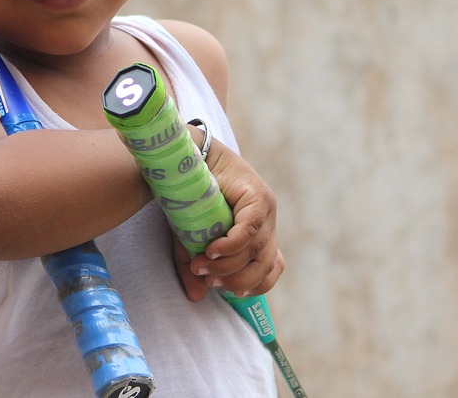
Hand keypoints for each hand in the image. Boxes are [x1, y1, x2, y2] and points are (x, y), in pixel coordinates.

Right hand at [174, 138, 283, 299]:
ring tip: (200, 265)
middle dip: (237, 280)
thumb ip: (195, 268)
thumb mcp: (191, 240)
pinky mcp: (258, 197)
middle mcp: (268, 222)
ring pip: (256, 249)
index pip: (271, 268)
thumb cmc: (190, 200)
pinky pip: (249, 230)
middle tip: (209, 281)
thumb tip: (197, 296)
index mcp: (261, 233)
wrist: (186, 160)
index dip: (255, 284)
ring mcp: (266, 208)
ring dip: (227, 264)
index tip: (230, 291)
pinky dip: (231, 245)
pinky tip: (211, 250)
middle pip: (265, 263)